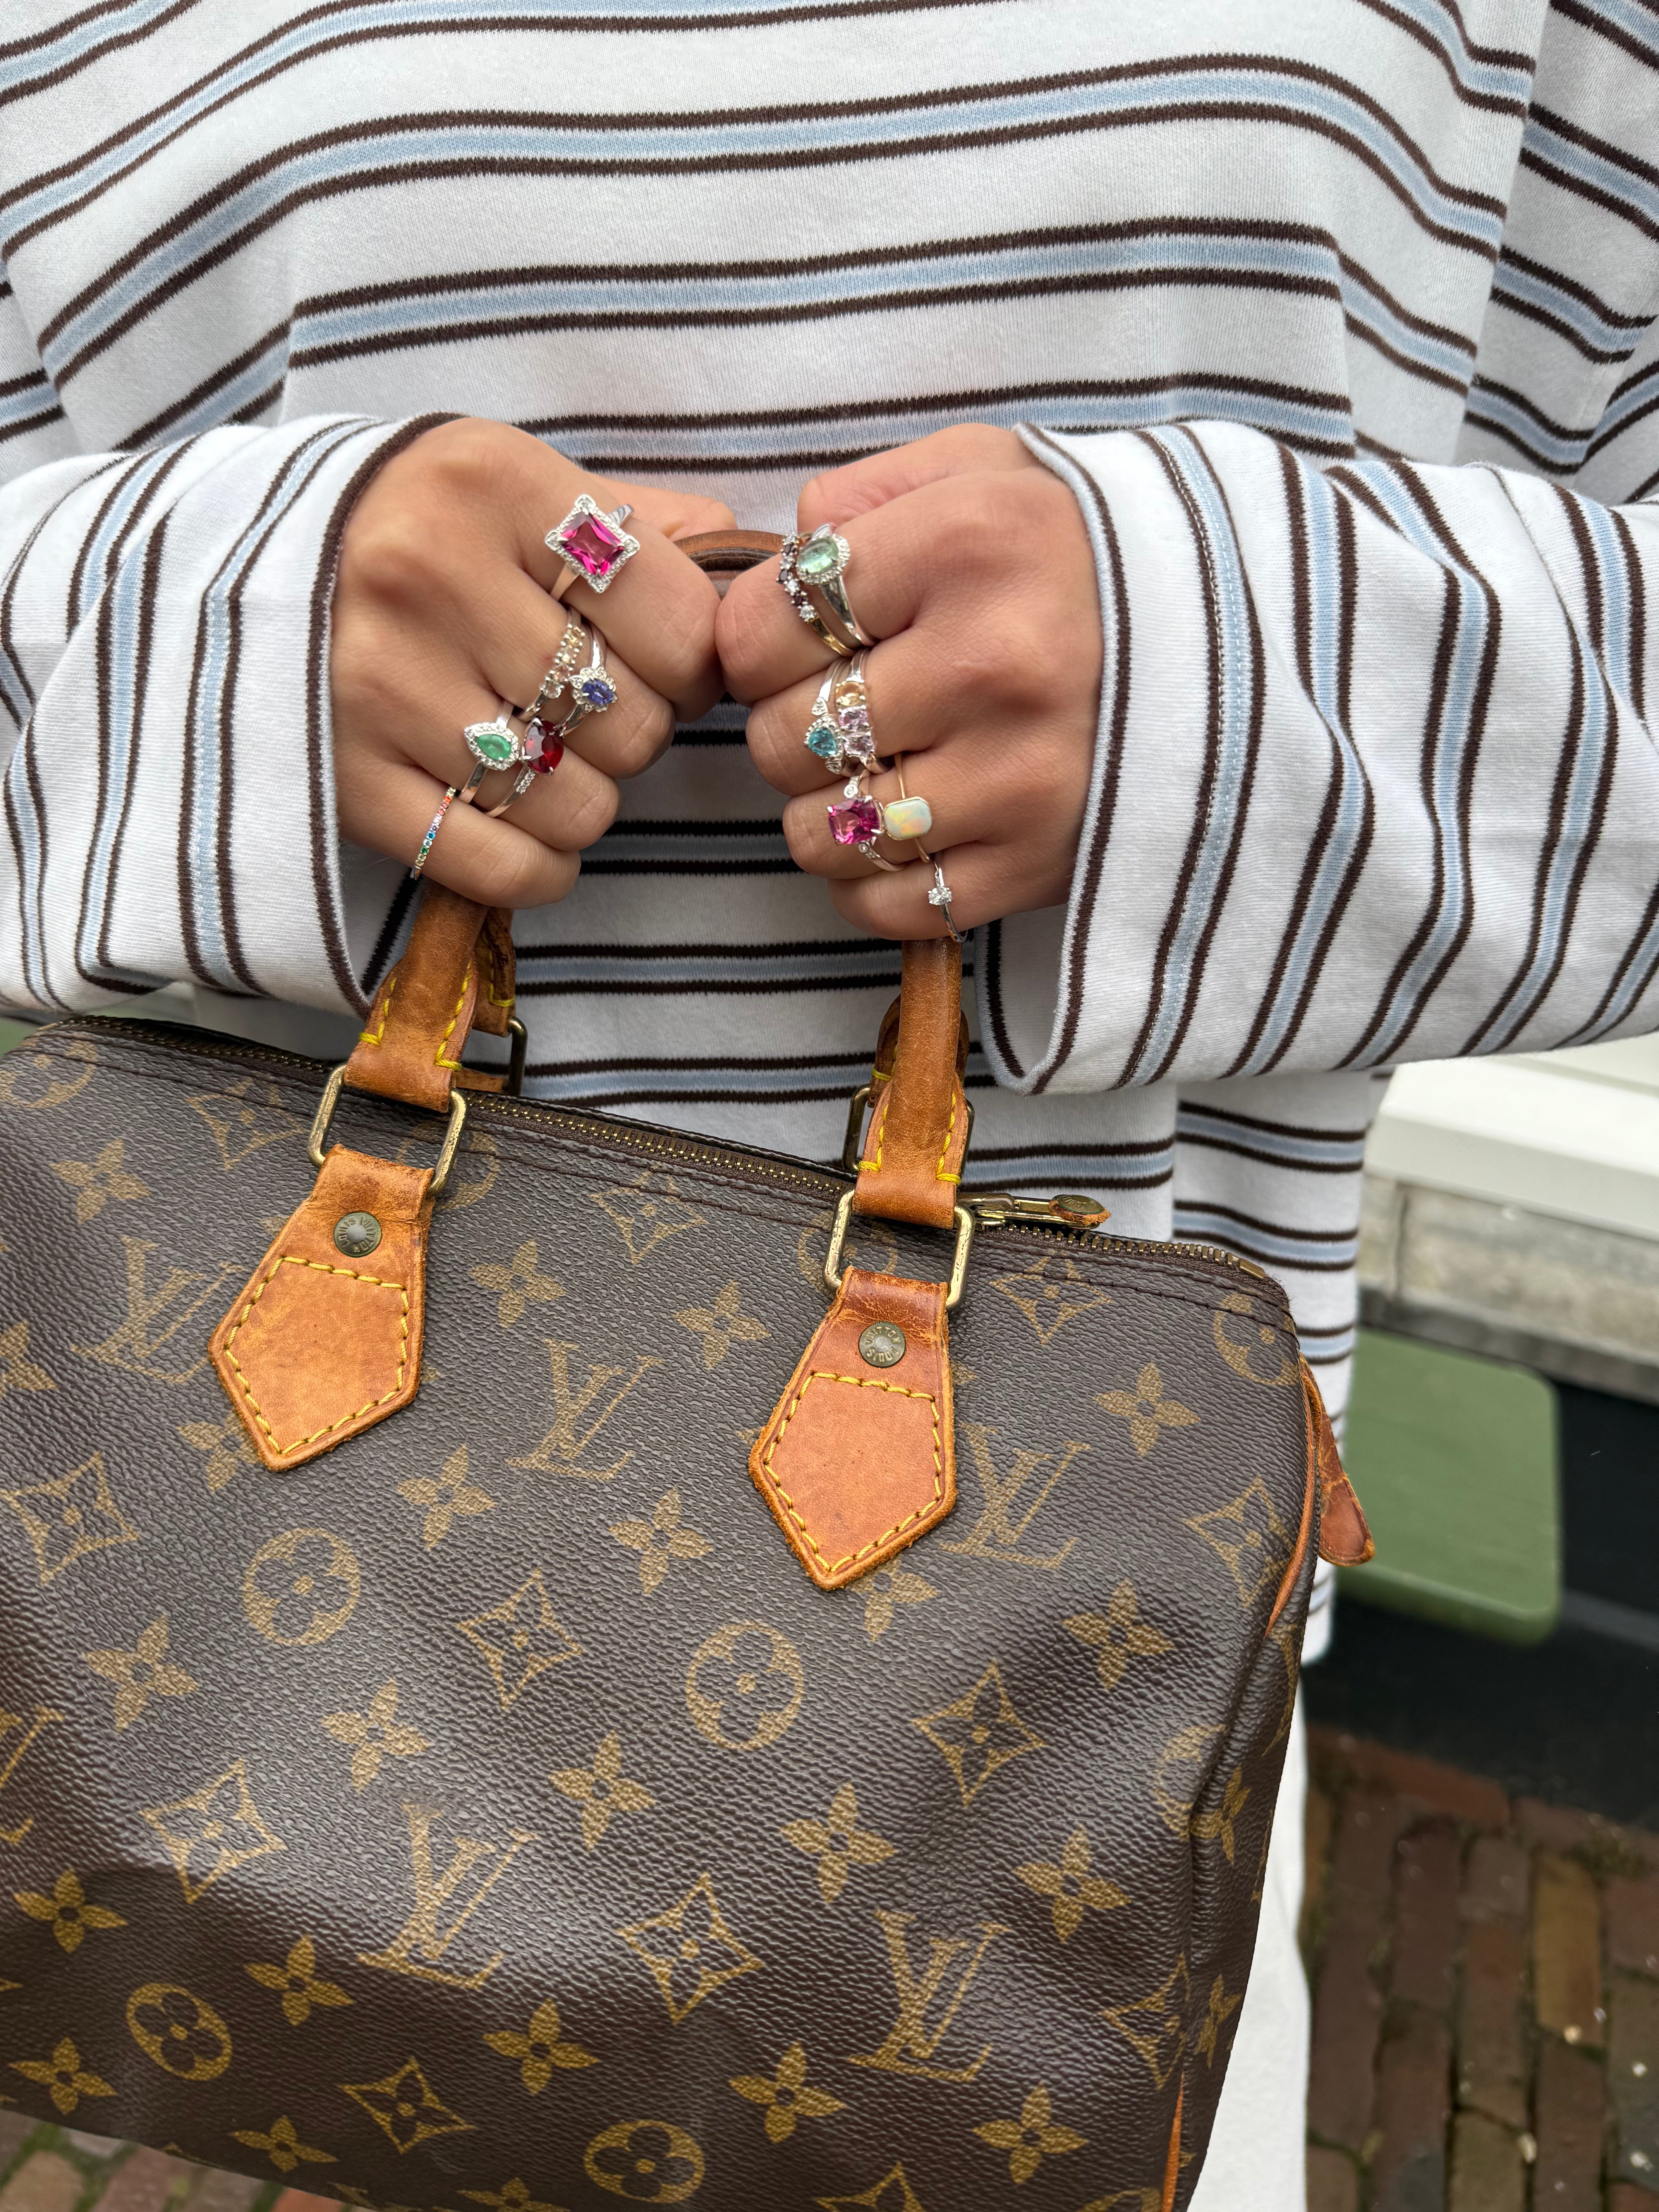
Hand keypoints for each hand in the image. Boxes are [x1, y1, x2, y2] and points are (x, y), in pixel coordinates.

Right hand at [332, 417, 732, 904]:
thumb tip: (743, 563)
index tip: (665, 662)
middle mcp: (428, 577)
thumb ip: (633, 520)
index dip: (695, 660)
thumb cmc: (416, 522)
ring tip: (551, 760)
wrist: (240, 560)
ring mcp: (380, 686)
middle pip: (631, 720)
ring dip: (588, 800)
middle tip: (594, 712)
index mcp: (492, 484)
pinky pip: (504, 867)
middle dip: (636, 730)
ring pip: (576, 802)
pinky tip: (531, 831)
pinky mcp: (348, 780)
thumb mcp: (514, 482)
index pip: (676, 618)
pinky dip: (541, 865)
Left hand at [716, 425, 1102, 936]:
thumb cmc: (1084, 552)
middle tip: (844, 704)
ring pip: (823, 831)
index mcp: (970, 544)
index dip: (757, 639)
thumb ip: (871, 491)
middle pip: (783, 735)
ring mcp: (1019, 778)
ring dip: (824, 809)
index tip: (797, 640)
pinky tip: (907, 829)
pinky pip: (886, 904)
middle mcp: (993, 663)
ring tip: (874, 769)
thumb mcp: (990, 469)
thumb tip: (786, 556)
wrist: (1246, 641)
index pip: (763, 626)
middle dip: (790, 723)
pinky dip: (871, 880)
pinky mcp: (1039, 865)